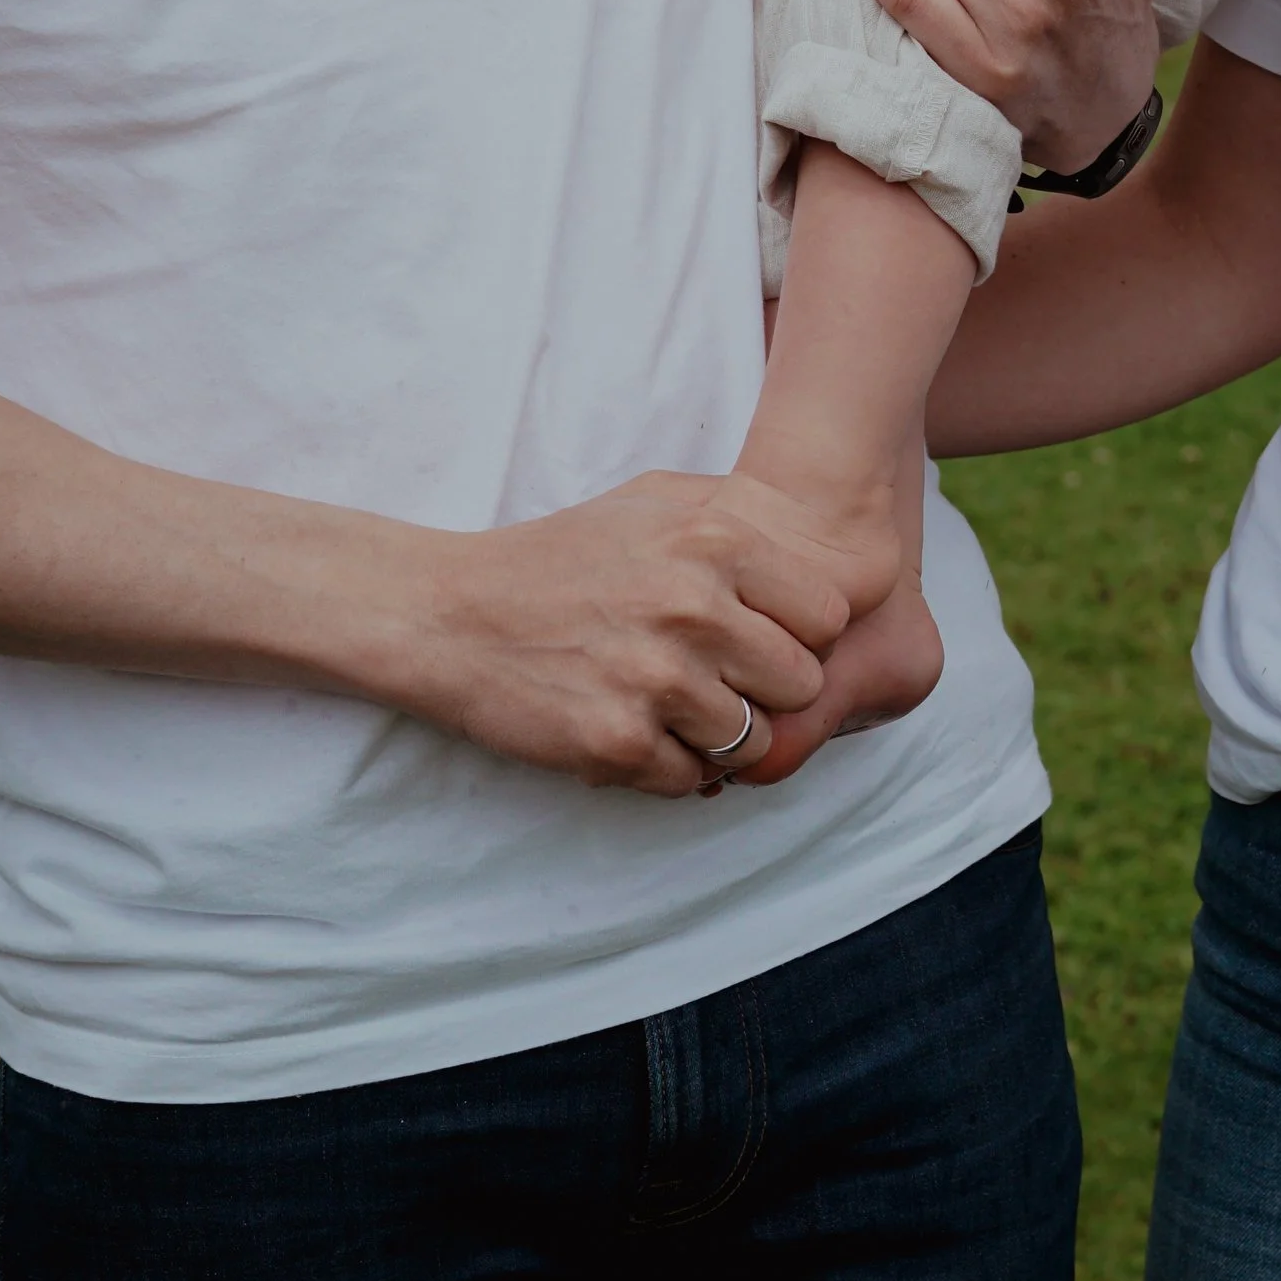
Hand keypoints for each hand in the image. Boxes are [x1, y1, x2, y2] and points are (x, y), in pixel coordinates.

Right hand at [396, 469, 850, 794]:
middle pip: (802, 682)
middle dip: (768, 690)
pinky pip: (692, 779)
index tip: (762, 634)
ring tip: (671, 705)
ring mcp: (657, 679)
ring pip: (755, 742)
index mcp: (713, 539)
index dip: (802, 632)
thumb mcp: (653, 501)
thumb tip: (822, 547)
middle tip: (718, 678)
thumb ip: (738, 515)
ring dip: (721, 735)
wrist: (452, 615)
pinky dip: (669, 766)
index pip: (828, 614)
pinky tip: (632, 727)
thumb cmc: (563, 555)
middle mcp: (694, 606)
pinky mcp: (618, 742)